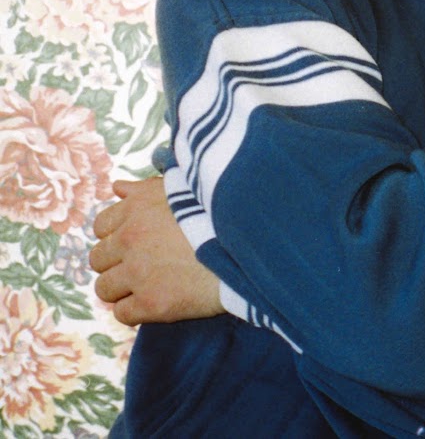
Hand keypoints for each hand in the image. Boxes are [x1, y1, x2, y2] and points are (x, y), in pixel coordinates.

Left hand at [90, 177, 224, 325]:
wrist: (248, 243)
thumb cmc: (218, 211)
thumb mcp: (180, 188)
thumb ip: (145, 189)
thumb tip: (117, 188)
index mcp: (136, 208)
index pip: (101, 226)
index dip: (116, 235)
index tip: (135, 241)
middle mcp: (130, 239)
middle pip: (98, 259)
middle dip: (116, 262)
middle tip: (142, 264)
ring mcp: (138, 273)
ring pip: (104, 289)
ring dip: (123, 288)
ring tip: (149, 284)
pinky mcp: (151, 303)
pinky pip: (122, 314)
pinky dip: (136, 310)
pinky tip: (157, 300)